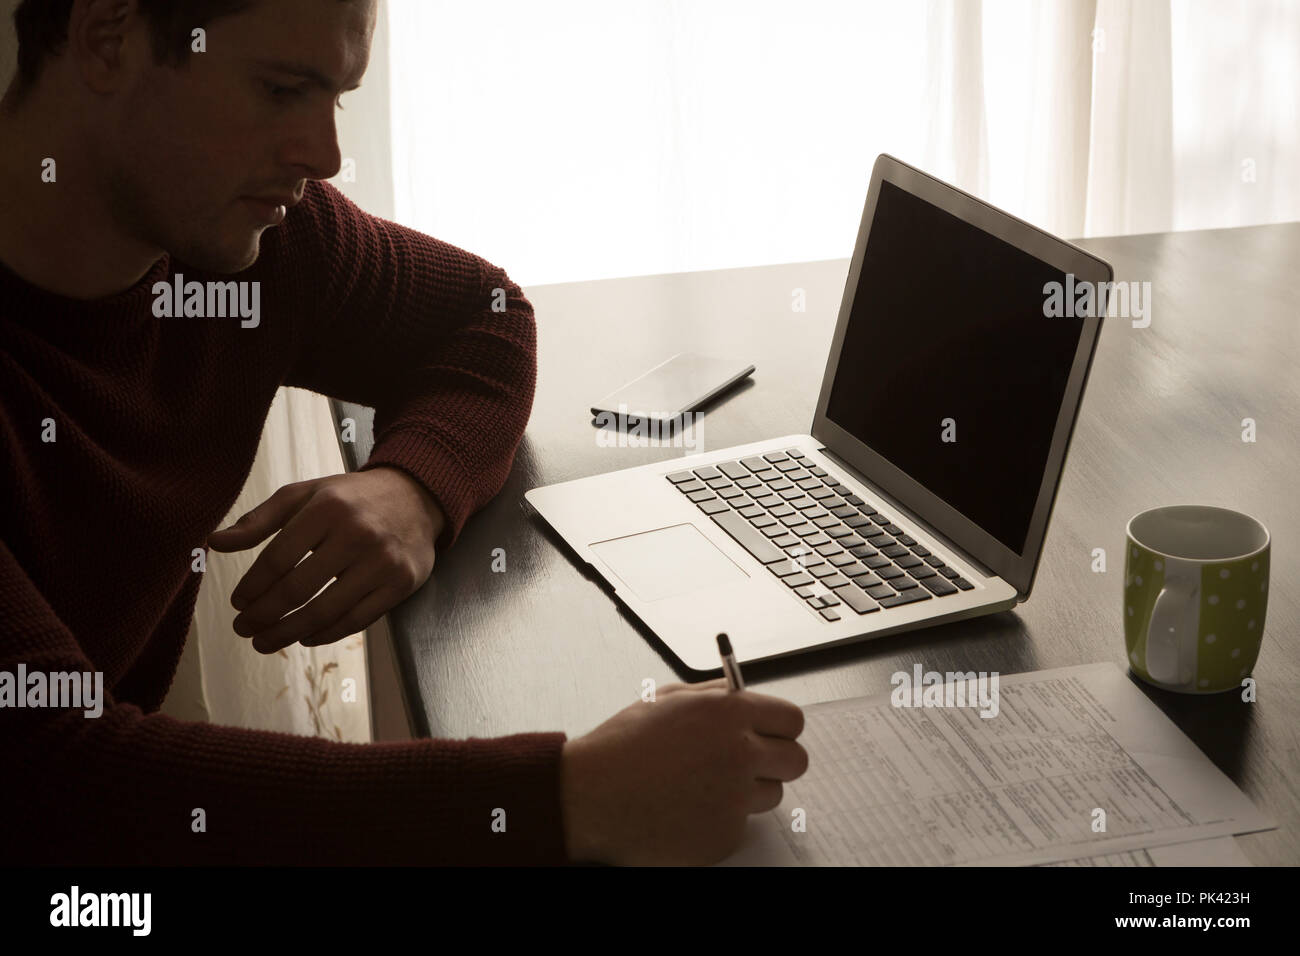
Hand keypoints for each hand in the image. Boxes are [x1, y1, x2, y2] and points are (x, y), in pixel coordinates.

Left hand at [207, 467, 445, 653]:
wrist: (416, 497)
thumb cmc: (351, 498)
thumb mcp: (305, 495)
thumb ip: (260, 519)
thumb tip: (214, 544)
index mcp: (328, 508)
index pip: (278, 558)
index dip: (252, 586)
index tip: (237, 602)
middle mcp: (357, 534)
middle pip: (297, 589)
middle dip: (263, 616)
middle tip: (243, 629)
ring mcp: (382, 562)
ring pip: (325, 611)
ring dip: (287, 633)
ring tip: (265, 642)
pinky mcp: (401, 584)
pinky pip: (356, 620)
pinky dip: (325, 635)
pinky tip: (304, 637)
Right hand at [560, 679, 807, 864]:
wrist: (591, 796)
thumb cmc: (622, 746)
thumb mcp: (668, 699)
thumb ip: (714, 695)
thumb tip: (742, 694)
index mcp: (728, 713)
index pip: (791, 720)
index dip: (780, 727)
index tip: (771, 734)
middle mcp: (740, 754)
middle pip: (795, 760)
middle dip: (776, 760)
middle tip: (748, 763)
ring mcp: (735, 798)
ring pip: (771, 795)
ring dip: (748, 791)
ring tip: (703, 786)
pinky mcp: (725, 835)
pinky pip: (741, 824)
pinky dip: (721, 819)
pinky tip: (688, 808)